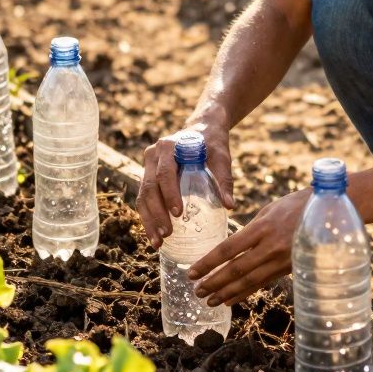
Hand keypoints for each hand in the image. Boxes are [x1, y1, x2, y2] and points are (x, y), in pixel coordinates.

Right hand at [136, 118, 234, 248]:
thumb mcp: (221, 157)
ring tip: (158, 242)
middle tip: (166, 234)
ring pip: (143, 195)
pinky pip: (144, 198)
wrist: (202, 129)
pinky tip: (155, 235)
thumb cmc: (213, 144)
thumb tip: (230, 206)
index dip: (169, 193)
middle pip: (150, 187)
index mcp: (169, 146)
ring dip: (149, 220)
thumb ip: (224, 179)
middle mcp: (154, 155)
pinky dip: (148, 217)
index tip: (177, 213)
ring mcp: (148, 166)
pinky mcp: (148, 176)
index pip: (165, 173)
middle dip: (156, 213)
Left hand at [189, 188, 309, 306]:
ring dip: (226, 292)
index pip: (229, 249)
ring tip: (209, 300)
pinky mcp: (290, 269)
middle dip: (214, 282)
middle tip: (196, 291)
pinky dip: (245, 293)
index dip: (209, 263)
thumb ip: (252, 229)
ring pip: (249, 281)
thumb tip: (233, 246)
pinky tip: (230, 299)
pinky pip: (263, 283)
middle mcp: (271, 247)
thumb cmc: (298, 205)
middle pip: (236, 269)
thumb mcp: (270, 210)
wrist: (332, 214)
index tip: (193, 272)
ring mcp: (282, 261)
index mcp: (263, 228)